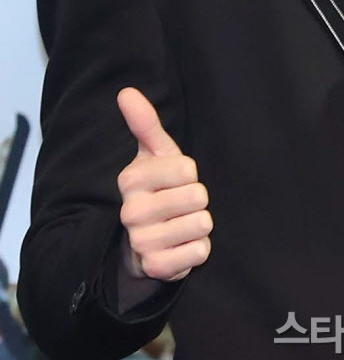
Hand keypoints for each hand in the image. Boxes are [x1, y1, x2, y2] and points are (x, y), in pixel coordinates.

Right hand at [116, 87, 212, 282]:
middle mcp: (131, 211)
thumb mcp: (155, 153)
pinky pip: (199, 252)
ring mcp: (142, 242)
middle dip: (197, 199)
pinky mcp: (157, 268)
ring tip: (182, 223)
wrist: (146, 240)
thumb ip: (145, 123)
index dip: (190, 173)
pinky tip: (182, 245)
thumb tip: (126, 91)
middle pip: (198, 196)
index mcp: (131, 179)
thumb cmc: (158, 187)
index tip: (176, 179)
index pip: (187, 168)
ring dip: (199, 224)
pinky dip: (198, 249)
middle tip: (181, 204)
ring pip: (202, 224)